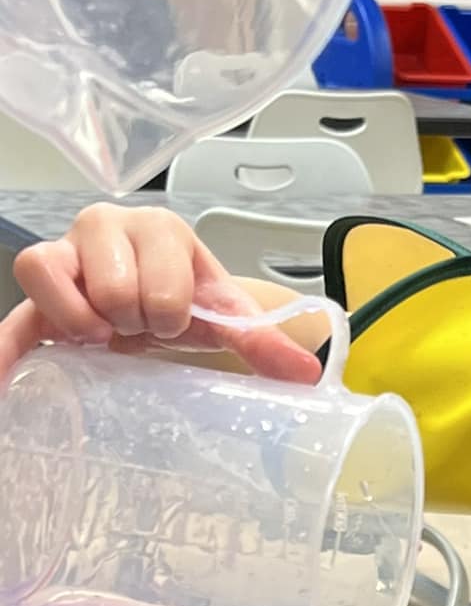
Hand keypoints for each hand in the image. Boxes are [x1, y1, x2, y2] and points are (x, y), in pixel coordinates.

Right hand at [0, 203, 321, 384]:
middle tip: (139, 330)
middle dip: (129, 315)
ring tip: (100, 339)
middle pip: (107, 278)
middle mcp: (106, 229)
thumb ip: (262, 340)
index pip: (159, 273)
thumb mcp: (226, 318)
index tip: (174, 324)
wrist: (164, 307)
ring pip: (45, 268)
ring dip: (76, 318)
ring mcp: (65, 256)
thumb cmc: (189, 303)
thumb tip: (305, 373)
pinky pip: (14, 311)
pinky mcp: (39, 293)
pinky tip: (2, 375)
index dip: (168, 309)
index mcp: (160, 230)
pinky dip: (7, 346)